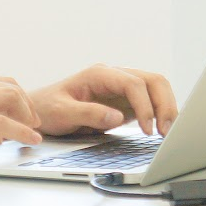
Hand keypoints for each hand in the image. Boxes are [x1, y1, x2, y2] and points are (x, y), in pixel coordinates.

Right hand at [0, 71, 41, 163]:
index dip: (17, 96)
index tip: (25, 112)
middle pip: (9, 86)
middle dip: (27, 104)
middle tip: (34, 122)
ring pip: (10, 97)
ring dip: (27, 115)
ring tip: (34, 131)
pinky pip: (1, 122)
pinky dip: (22, 130)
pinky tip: (30, 138)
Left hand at [30, 64, 178, 136]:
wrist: (39, 110)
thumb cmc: (47, 108)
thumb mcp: (63, 112)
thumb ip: (89, 113)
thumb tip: (116, 118)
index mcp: (100, 74)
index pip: (133, 83)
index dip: (145, 105)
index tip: (147, 129)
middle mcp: (114, 77)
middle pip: (152, 80)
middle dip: (164, 104)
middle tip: (166, 131)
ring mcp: (121, 88)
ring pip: (156, 88)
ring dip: (166, 108)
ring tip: (167, 132)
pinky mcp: (125, 102)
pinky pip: (150, 102)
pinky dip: (160, 113)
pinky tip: (161, 129)